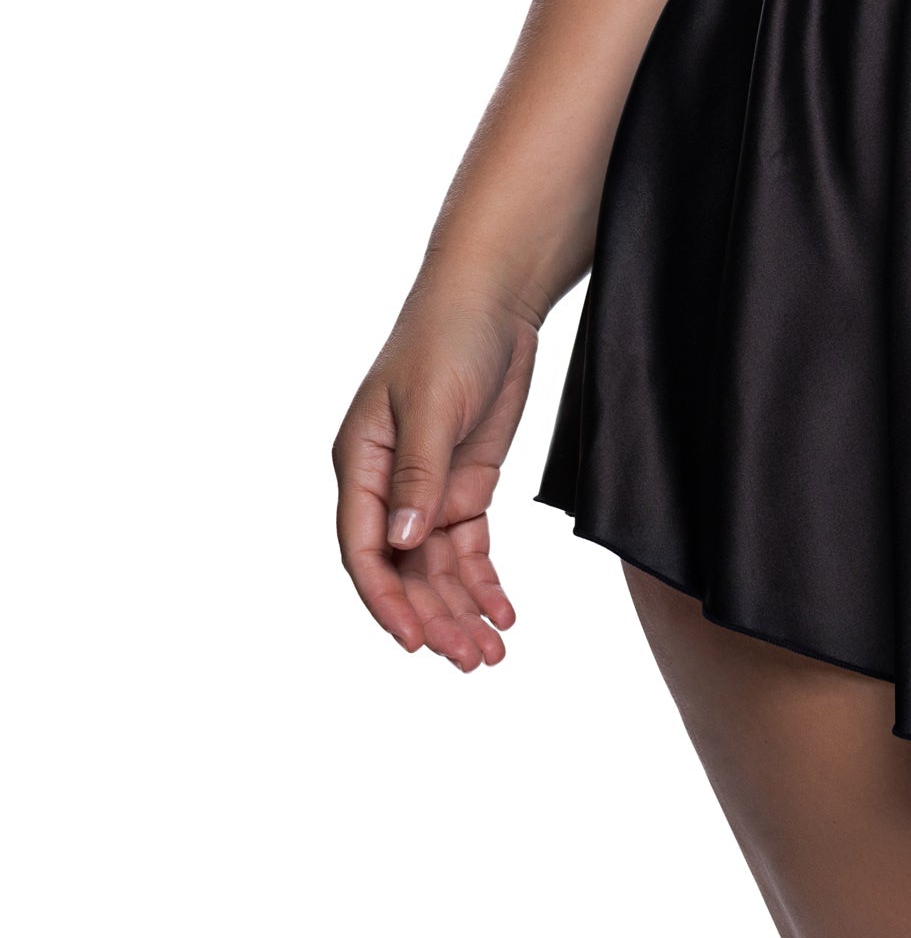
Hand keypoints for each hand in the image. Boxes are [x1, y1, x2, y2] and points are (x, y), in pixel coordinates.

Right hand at [334, 288, 539, 671]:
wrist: (493, 296)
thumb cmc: (448, 335)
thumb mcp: (432, 402)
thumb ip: (419, 474)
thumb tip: (403, 541)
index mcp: (360, 464)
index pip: (365, 549)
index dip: (386, 600)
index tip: (413, 641)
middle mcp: (388, 487)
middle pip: (405, 570)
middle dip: (434, 618)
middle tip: (470, 659)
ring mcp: (428, 489)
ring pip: (438, 568)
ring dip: (460, 611)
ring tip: (491, 653)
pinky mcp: (465, 485)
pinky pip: (469, 547)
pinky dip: (484, 581)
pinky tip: (503, 612)